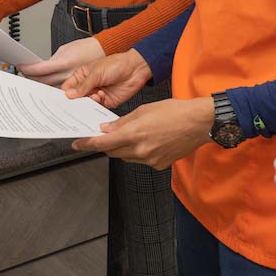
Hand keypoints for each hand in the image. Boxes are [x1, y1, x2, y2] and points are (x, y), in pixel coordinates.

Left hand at [17, 37, 104, 85]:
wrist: (104, 52)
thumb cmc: (86, 48)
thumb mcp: (66, 49)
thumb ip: (53, 60)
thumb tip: (40, 67)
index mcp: (63, 63)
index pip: (39, 69)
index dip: (27, 69)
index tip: (20, 66)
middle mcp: (67, 75)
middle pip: (42, 82)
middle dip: (30, 79)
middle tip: (23, 76)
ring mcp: (72, 83)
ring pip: (50, 89)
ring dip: (40, 86)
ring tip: (31, 83)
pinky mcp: (77, 88)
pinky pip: (61, 92)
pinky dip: (52, 90)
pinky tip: (46, 88)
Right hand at [61, 49, 151, 108]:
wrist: (135, 69)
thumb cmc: (116, 64)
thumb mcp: (96, 73)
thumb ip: (83, 85)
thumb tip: (70, 95)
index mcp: (82, 75)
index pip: (68, 87)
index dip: (64, 94)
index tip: (60, 101)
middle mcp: (88, 86)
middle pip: (76, 98)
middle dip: (75, 102)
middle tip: (74, 104)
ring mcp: (96, 94)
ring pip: (86, 104)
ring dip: (88, 102)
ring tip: (94, 96)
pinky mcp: (106, 102)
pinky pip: (97, 108)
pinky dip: (97, 105)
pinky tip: (100, 98)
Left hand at [71, 96, 213, 169]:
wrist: (199, 123)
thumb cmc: (174, 111)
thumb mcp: (144, 110)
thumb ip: (122, 122)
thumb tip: (106, 130)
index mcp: (134, 134)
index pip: (102, 144)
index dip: (87, 144)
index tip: (77, 144)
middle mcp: (140, 150)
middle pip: (113, 152)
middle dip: (106, 144)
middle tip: (104, 136)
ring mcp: (150, 160)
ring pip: (126, 157)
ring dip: (123, 148)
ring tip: (132, 134)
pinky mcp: (159, 165)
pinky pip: (141, 160)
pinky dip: (138, 152)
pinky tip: (148, 141)